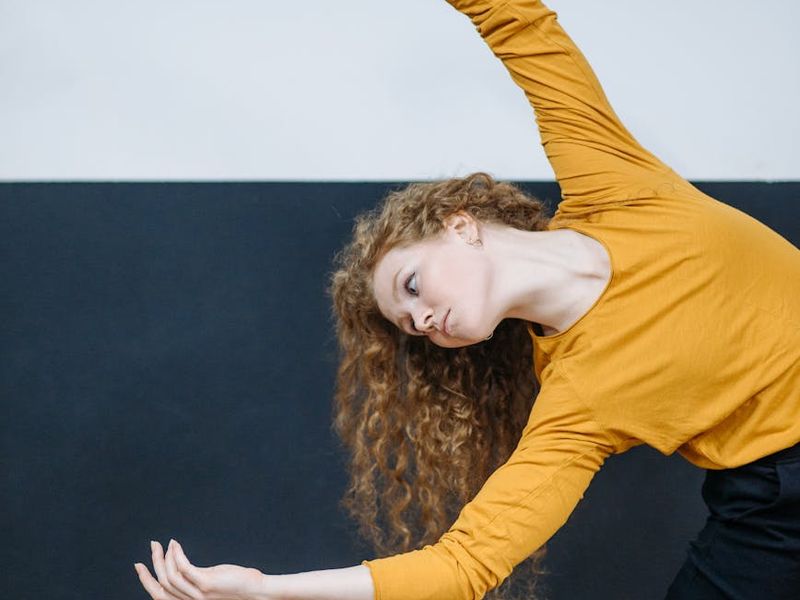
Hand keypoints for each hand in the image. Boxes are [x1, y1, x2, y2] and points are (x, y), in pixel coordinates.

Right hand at [134, 539, 268, 599]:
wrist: (256, 592)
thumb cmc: (235, 586)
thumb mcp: (209, 583)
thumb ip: (195, 579)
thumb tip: (182, 565)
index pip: (160, 596)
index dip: (146, 581)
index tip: (140, 565)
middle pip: (162, 585)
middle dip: (153, 565)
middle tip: (152, 546)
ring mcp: (198, 594)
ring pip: (170, 577)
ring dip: (165, 557)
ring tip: (167, 543)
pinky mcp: (206, 584)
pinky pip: (185, 569)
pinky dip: (177, 555)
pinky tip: (176, 545)